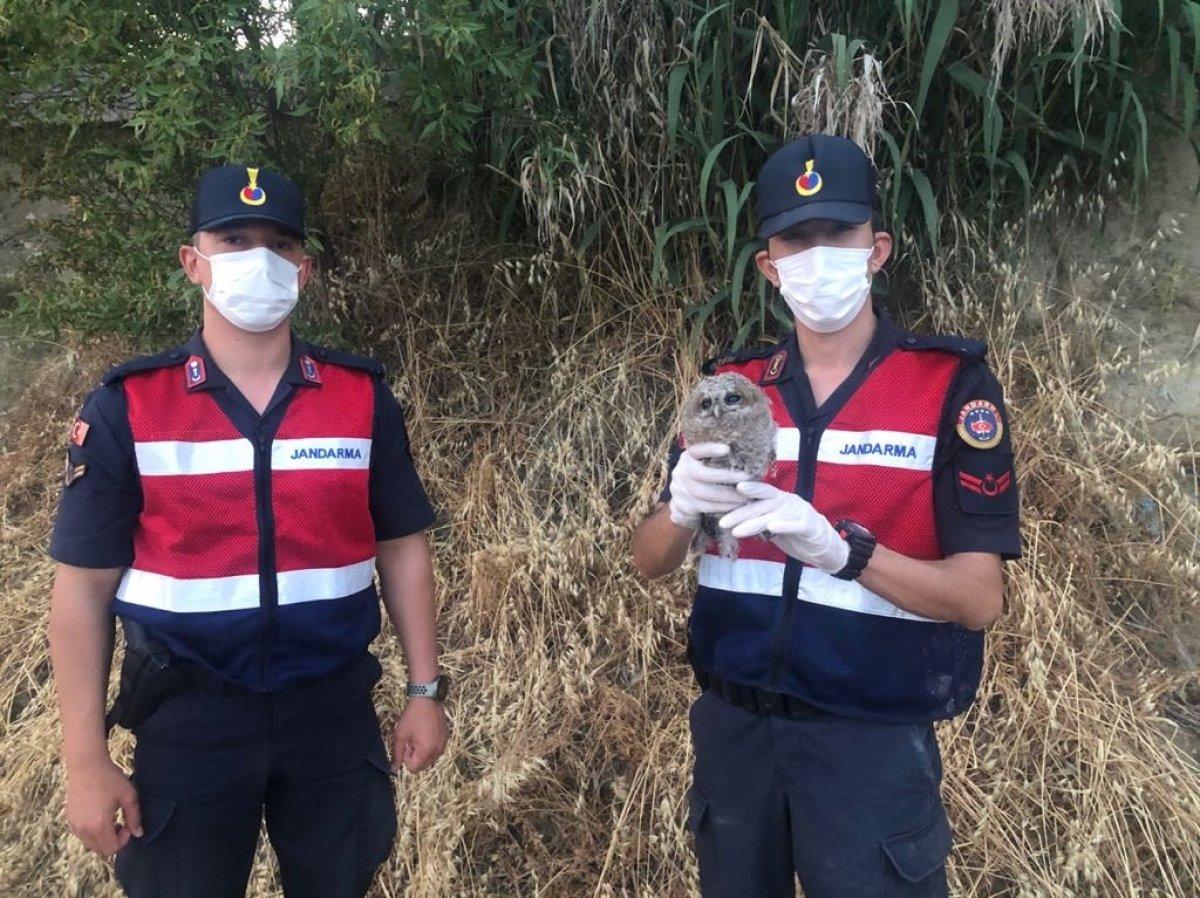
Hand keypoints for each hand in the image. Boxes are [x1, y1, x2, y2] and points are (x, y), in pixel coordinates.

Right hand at [64, 753, 141, 856]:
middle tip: (121, 822)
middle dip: (113, 840)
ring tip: (111, 818)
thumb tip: (139, 834)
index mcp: (99, 825)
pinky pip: (82, 834)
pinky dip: (92, 831)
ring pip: (90, 843)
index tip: (128, 824)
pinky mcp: (69, 818)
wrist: (86, 764)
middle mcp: (83, 829)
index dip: (123, 840)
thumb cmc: (110, 778)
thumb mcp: (128, 796)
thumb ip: (135, 817)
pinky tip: (99, 814)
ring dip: (103, 837)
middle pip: (100, 849)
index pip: (111, 849)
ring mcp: (74, 825)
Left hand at [391, 698, 448, 772]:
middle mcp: (437, 751)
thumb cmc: (412, 716)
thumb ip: (397, 754)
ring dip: (423, 752)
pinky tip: (426, 731)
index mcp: (426, 751)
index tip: (407, 743)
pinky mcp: (446, 737)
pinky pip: (436, 750)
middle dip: (415, 756)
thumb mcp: (400, 735)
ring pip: (430, 758)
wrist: (427, 698)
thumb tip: (394, 770)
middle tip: (412, 739)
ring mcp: (443, 744)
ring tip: (419, 735)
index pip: (414, 768)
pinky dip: (430, 746)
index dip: (407, 758)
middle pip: (423, 766)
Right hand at [667, 443, 750, 529]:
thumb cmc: (703, 480)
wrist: (682, 502)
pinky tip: (738, 506)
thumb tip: (746, 453)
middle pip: (702, 473)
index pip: (697, 450)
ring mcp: (681, 490)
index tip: (727, 449)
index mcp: (688, 457)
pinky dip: (724, 507)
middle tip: (748, 478)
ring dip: (729, 495)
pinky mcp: (685, 506)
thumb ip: (718, 460)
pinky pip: (706, 507)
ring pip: (705, 493)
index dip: (710, 449)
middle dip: (727, 476)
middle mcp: (681, 472)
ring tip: (747, 496)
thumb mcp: (704, 466)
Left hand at [718, 481, 849, 573]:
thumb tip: (731, 519)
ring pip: (773, 515)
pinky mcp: (810, 525)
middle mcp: (787, 501)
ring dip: (754, 523)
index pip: (757, 495)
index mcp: (778, 499)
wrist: (825, 546)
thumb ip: (758, 520)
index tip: (722, 498)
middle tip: (723, 522)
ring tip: (738, 531)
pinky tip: (772, 527)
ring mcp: (799, 512)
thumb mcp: (774, 525)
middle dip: (741, 513)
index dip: (740, 496)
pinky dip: (784, 525)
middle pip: (761, 505)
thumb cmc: (796, 534)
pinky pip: (795, 525)